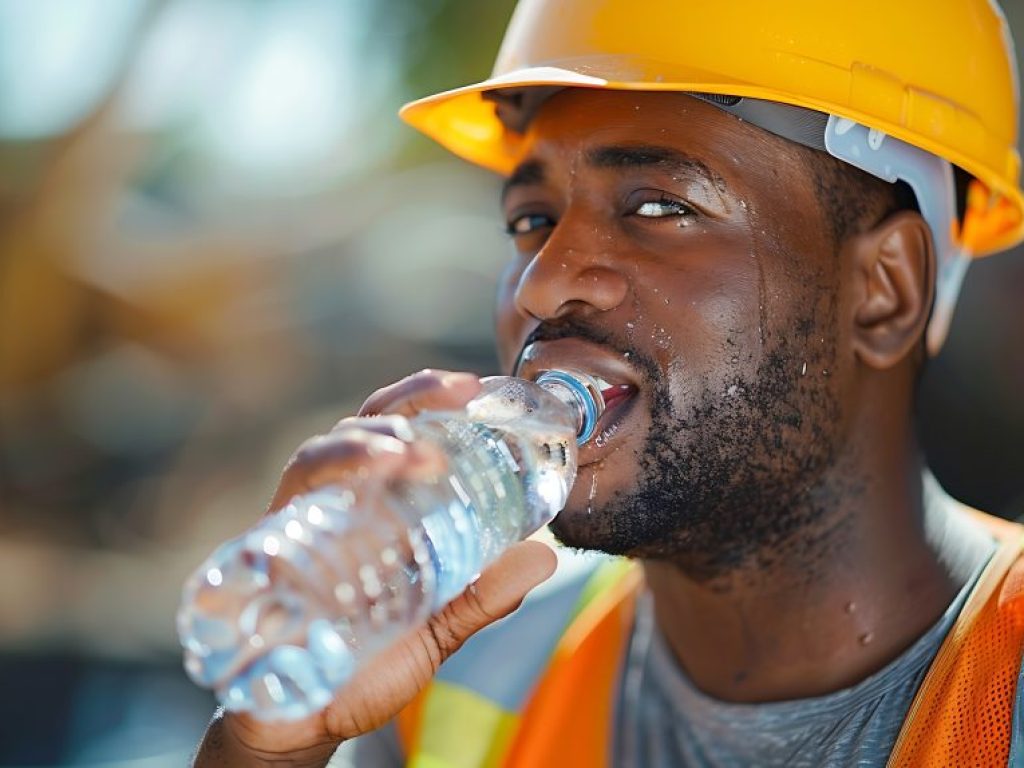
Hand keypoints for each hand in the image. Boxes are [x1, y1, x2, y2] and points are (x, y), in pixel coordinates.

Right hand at [193, 370, 557, 766]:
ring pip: (320, 455)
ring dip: (368, 444)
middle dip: (406, 401)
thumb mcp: (437, 629)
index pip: (397, 432)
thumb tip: (544, 556)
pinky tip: (353, 483)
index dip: (428, 399)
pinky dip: (319, 480)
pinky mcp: (268, 552)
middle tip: (455, 395)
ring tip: (415, 453)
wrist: (303, 726)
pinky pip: (286, 502)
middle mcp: (336, 505)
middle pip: (361, 428)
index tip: (472, 387)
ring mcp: (301, 524)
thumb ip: (483, 596)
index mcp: (376, 509)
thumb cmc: (365, 670)